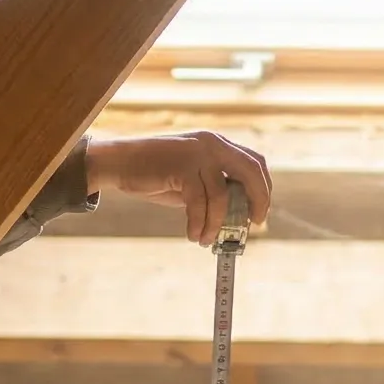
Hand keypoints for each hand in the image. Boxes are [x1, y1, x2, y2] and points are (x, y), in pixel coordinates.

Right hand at [82, 131, 272, 245]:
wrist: (119, 163)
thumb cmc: (155, 173)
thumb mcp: (191, 178)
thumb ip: (214, 188)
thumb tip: (236, 216)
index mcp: (218, 143)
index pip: (255, 162)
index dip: (263, 188)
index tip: (259, 213)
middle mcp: (213, 144)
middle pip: (251, 172)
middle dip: (257, 201)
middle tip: (251, 226)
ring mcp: (198, 153)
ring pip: (222, 196)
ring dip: (217, 224)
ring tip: (206, 240)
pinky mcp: (182, 167)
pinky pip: (199, 203)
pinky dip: (199, 223)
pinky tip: (193, 234)